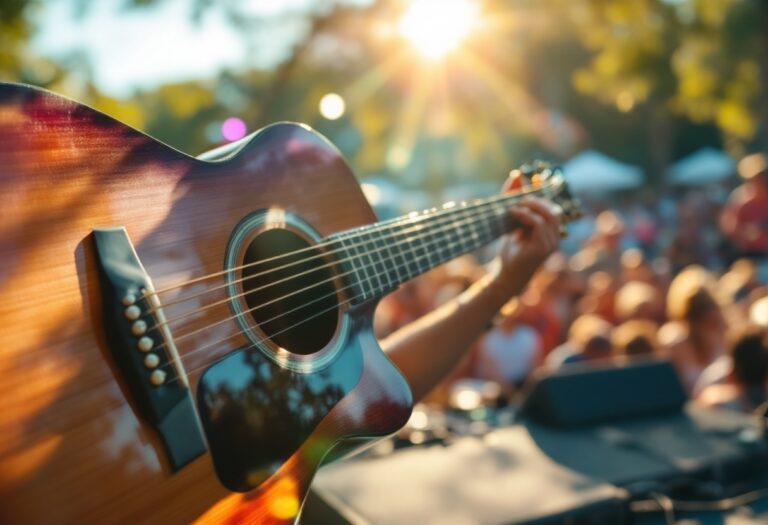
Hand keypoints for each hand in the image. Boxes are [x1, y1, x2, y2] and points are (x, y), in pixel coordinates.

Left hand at [491, 173, 561, 296]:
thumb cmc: (511, 250)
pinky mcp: (542, 249)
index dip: (545, 193)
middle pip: (555, 210)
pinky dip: (524, 215)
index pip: (555, 208)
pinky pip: (538, 224)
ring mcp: (551, 244)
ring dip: (530, 207)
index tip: (531, 182)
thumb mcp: (514, 222)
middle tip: (519, 199)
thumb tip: (516, 175)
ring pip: (549, 215)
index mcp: (552, 233)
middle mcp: (556, 238)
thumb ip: (515, 200)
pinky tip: (512, 213)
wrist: (505, 275)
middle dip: (537, 200)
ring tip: (513, 207)